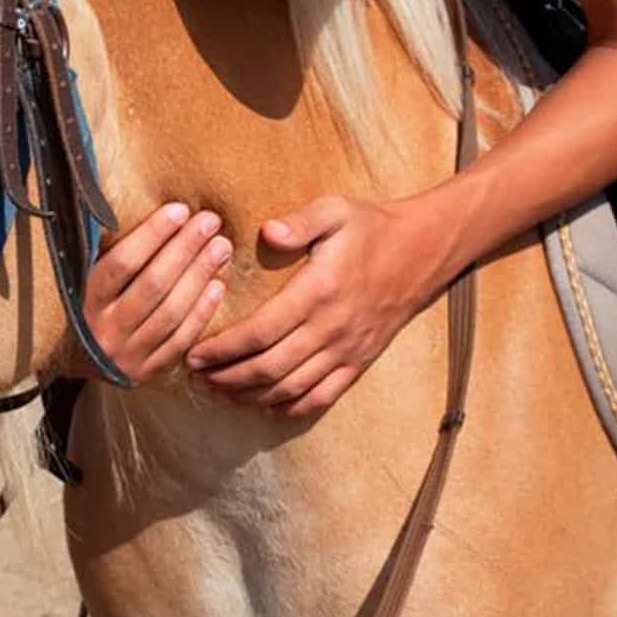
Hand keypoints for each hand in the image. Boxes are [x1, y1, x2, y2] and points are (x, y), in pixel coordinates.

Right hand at [83, 203, 231, 382]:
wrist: (77, 363)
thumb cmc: (85, 306)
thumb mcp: (84, 279)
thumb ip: (107, 252)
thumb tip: (145, 209)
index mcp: (83, 300)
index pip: (122, 263)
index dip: (152, 235)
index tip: (179, 210)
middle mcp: (104, 330)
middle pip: (152, 285)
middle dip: (184, 249)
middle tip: (210, 222)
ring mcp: (126, 354)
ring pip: (170, 312)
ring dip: (199, 276)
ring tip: (221, 247)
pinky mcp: (145, 372)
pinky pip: (179, 341)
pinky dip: (201, 313)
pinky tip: (218, 286)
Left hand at [186, 194, 457, 414]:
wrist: (424, 251)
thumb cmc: (371, 226)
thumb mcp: (335, 210)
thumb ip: (299, 222)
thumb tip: (266, 232)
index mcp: (318, 291)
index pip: (259, 332)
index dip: (222, 348)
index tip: (192, 352)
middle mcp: (331, 327)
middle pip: (269, 367)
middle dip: (226, 377)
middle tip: (194, 377)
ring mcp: (347, 349)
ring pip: (291, 388)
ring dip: (250, 396)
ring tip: (218, 392)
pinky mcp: (360, 361)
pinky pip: (323, 396)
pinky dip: (290, 407)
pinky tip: (265, 406)